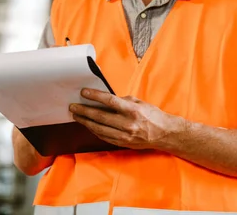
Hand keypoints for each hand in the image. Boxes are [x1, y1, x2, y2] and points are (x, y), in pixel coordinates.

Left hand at [69, 89, 184, 149]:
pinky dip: (94, 130)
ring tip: (76, 116)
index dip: (95, 96)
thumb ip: (124, 101)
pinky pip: (104, 136)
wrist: (164, 133)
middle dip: (84, 111)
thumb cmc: (153, 115)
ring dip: (85, 121)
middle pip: (100, 116)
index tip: (84, 92)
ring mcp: (124, 135)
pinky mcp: (122, 143)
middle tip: (73, 107)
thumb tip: (107, 99)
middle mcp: (127, 124)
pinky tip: (88, 125)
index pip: (110, 101)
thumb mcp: (140, 103)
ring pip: (99, 128)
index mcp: (133, 110)